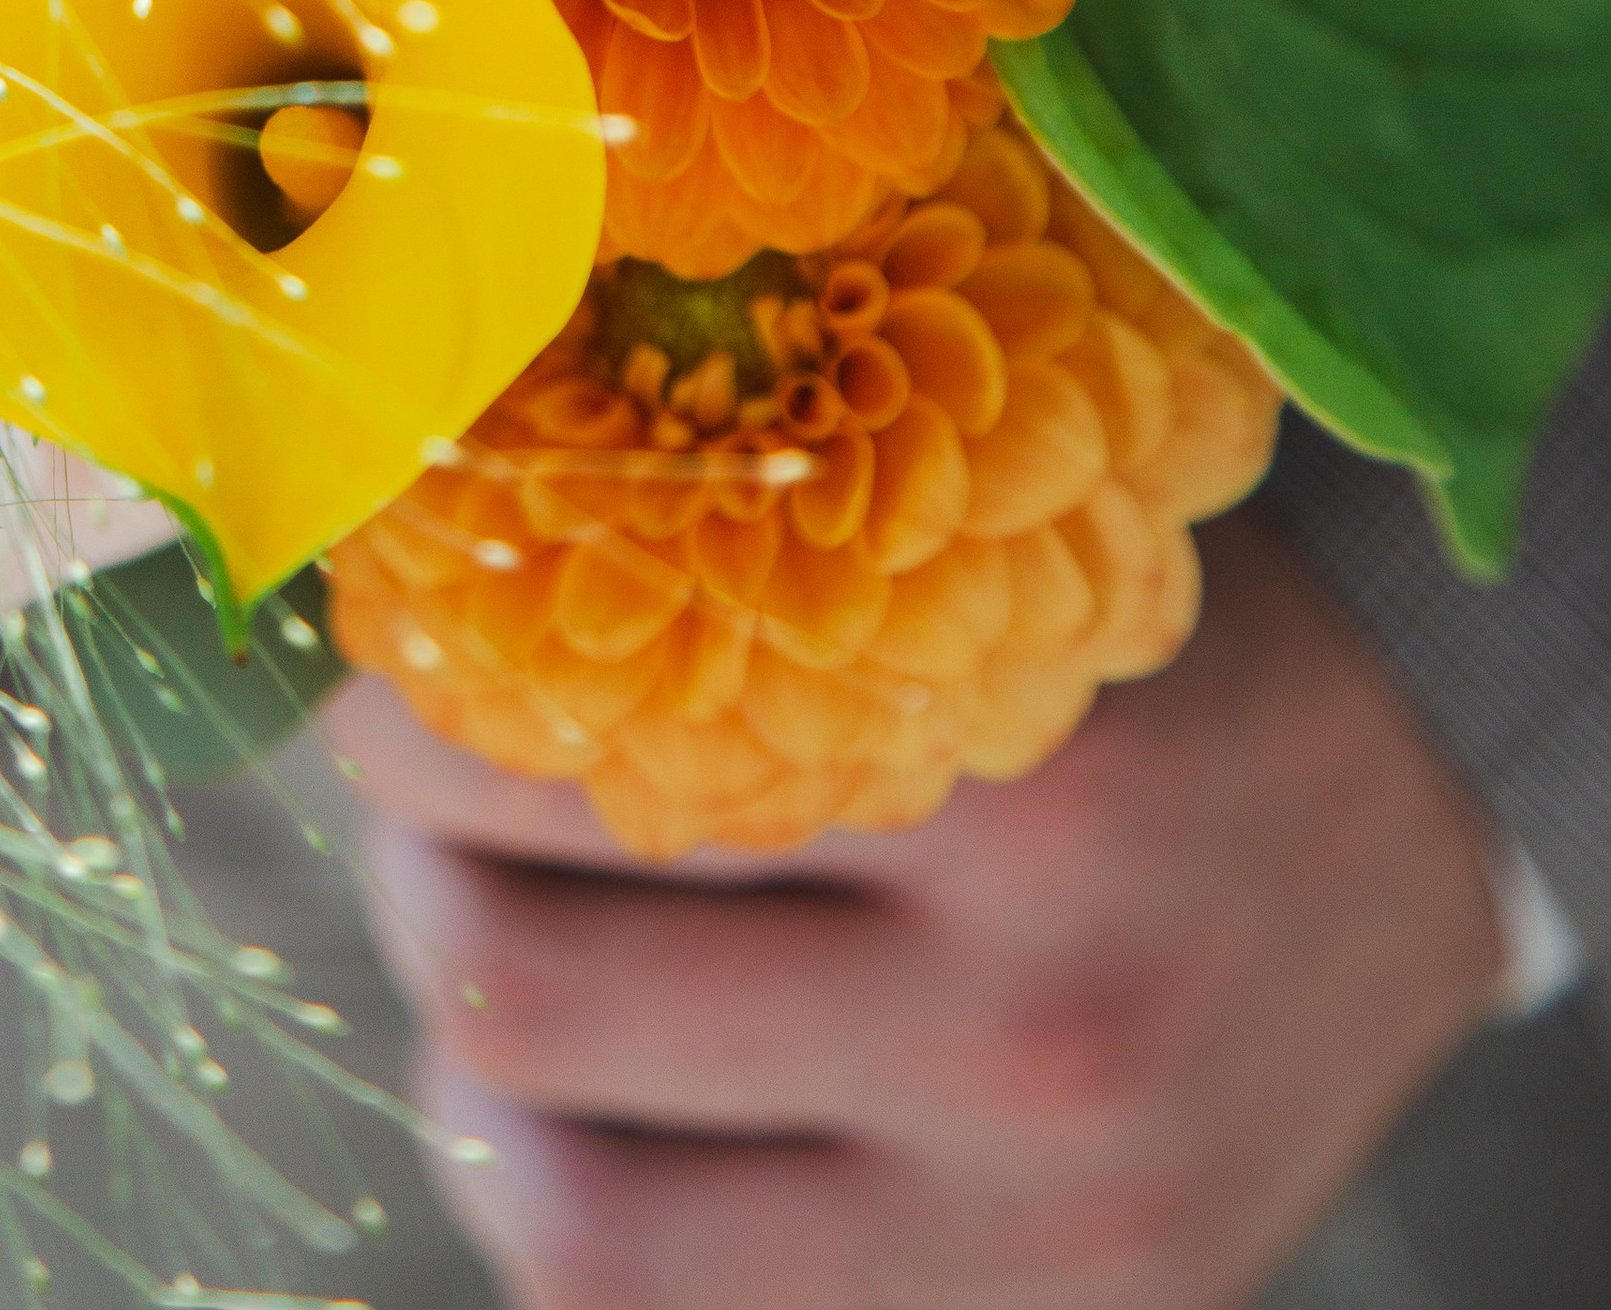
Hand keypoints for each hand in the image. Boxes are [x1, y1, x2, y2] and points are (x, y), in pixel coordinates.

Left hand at [340, 514, 1508, 1309]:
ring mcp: (1021, 1219)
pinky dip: (570, 1218)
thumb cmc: (1137, 658)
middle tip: (406, 800)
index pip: (570, 759)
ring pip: (567, 1202)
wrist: (1407, 842)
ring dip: (460, 1071)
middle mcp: (1020, 1020)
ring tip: (476, 967)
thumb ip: (757, 588)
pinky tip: (574, 1116)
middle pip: (523, 987)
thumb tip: (433, 586)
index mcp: (1012, 771)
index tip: (386, 668)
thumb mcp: (987, 574)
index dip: (411, 714)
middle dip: (406, 878)